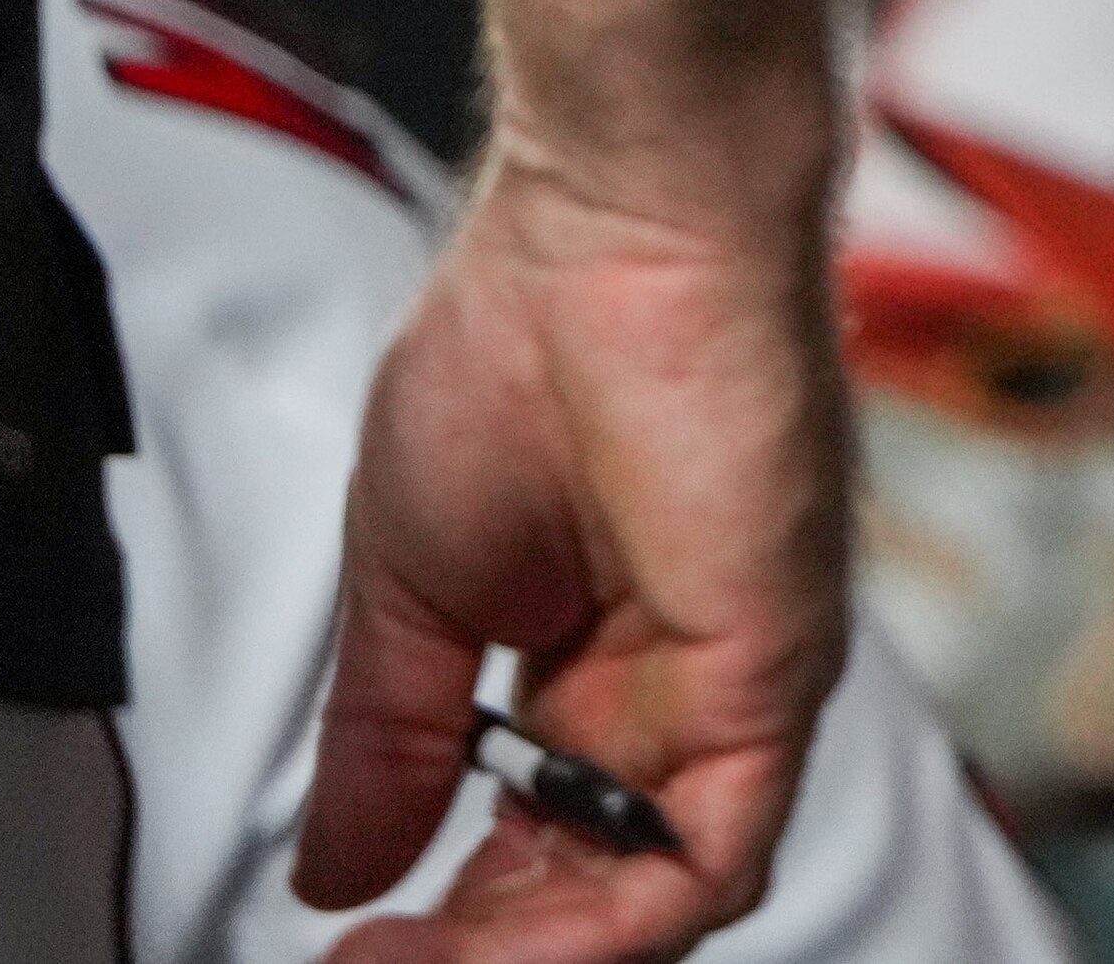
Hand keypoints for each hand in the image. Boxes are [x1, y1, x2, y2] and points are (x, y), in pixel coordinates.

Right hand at [299, 154, 851, 962]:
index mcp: (599, 652)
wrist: (619, 222)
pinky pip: (716, 845)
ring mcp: (739, 673)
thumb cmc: (534, 333)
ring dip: (537, 954)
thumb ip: (386, 739)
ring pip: (664, 891)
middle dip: (482, 953)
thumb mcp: (411, 582)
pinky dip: (616, 923)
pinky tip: (520, 942)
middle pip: (602, 884)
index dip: (451, 920)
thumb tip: (338, 863)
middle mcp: (681, 675)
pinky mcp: (776, 660)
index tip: (353, 943)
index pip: (544, 842)